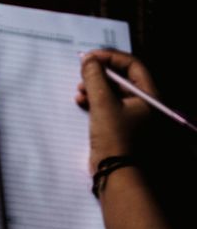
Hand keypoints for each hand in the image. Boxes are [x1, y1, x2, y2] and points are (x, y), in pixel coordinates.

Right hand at [76, 50, 157, 173]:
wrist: (113, 172)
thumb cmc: (114, 138)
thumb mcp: (102, 103)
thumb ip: (94, 77)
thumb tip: (88, 59)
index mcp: (149, 95)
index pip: (132, 64)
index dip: (110, 57)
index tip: (90, 56)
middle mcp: (143, 102)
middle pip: (121, 77)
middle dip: (99, 73)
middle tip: (83, 71)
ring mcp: (130, 114)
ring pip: (111, 90)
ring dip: (94, 86)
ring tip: (79, 89)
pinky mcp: (118, 123)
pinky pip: (106, 103)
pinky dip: (93, 99)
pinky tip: (81, 100)